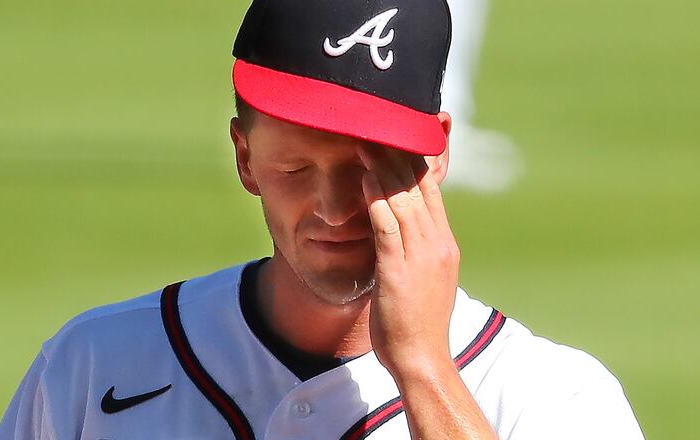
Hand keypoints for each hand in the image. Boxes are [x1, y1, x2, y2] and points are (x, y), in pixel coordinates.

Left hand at [359, 145, 458, 375]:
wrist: (422, 357)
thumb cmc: (417, 321)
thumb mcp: (424, 277)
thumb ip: (416, 248)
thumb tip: (402, 227)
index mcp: (444, 243)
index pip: (431, 189)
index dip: (414, 159)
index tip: (398, 134)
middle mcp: (438, 243)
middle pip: (419, 186)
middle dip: (398, 152)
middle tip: (378, 124)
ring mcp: (422, 255)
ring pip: (405, 199)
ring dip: (384, 167)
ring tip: (366, 139)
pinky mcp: (400, 269)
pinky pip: (389, 226)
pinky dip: (377, 199)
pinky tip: (365, 178)